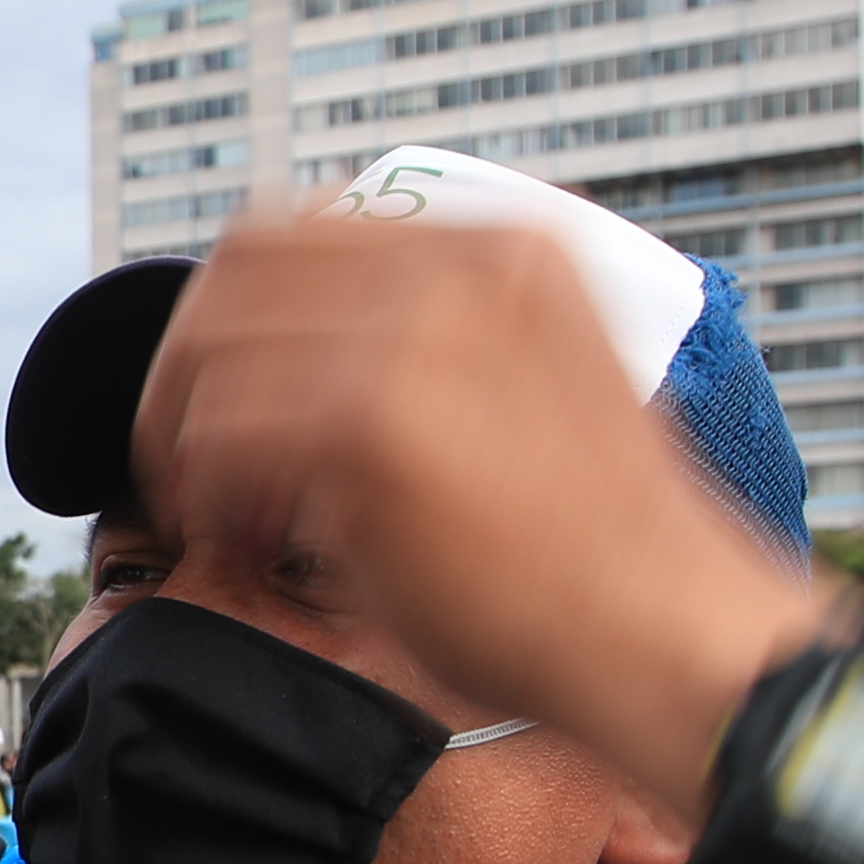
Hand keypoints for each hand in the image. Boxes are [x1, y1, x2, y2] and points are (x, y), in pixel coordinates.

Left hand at [126, 209, 825, 814]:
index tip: (226, 395)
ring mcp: (412, 334)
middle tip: (190, 459)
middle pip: (239, 267)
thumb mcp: (535, 391)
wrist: (672, 636)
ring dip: (190, 438)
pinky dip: (209, 494)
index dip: (238, 312)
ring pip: (215, 350)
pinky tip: (253, 548)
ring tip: (226, 517)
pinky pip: (220, 432)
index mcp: (506, 244)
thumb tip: (308, 356)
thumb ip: (443, 349)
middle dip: (191, 364)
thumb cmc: (602, 557)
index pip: (302, 227)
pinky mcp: (369, 418)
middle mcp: (458, 265)